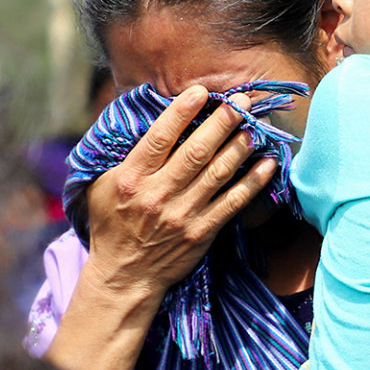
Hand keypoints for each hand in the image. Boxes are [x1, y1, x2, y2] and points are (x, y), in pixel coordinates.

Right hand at [82, 86, 276, 304]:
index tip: (200, 92)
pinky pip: (232, 203)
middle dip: (221, 123)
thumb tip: (141, 120)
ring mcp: (182, 215)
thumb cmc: (111, 226)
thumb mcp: (101, 187)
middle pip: (195, 152)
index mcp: (131, 178)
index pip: (160, 138)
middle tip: (240, 101)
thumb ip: (123, 156)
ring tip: (255, 126)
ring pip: (217, 174)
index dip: (181, 112)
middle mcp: (158, 195)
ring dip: (240, 147)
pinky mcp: (202, 232)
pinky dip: (252, 182)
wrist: (124, 276)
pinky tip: (267, 164)